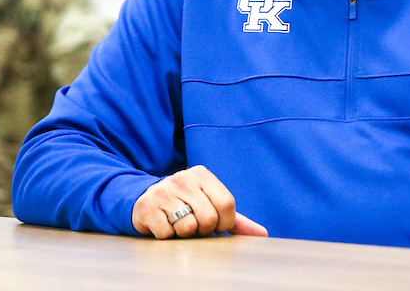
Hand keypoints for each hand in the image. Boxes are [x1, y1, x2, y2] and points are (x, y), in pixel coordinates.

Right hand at [131, 165, 267, 238]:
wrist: (147, 199)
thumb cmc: (185, 204)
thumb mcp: (210, 205)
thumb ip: (235, 220)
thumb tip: (262, 234)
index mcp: (202, 174)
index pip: (226, 204)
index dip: (224, 222)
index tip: (216, 225)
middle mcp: (183, 178)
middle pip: (209, 218)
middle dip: (203, 230)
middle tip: (194, 224)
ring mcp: (163, 191)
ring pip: (188, 227)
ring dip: (184, 233)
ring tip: (178, 223)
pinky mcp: (147, 207)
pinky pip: (167, 233)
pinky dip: (167, 236)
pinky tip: (164, 224)